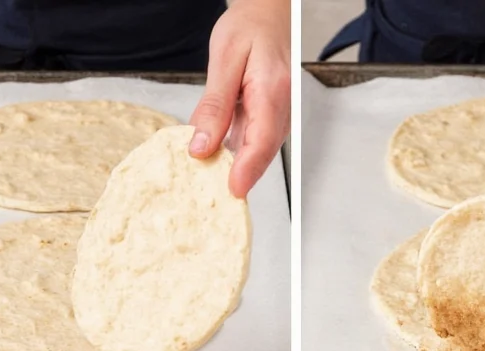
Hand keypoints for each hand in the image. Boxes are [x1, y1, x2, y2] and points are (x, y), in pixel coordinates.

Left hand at [188, 0, 290, 198]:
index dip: (247, 170)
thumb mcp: (224, 59)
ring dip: (238, 168)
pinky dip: (238, 154)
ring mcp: (280, 114)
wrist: (269, 14)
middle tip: (214, 198)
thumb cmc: (249, 27)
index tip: (233, 190)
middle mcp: (283, 107)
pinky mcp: (272, 117)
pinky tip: (217, 159)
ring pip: (259, 151)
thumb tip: (201, 145)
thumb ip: (214, 105)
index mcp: (272, 90)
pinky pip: (255, 141)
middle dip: (241, 177)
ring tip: (210, 183)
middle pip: (263, 153)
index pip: (262, 140)